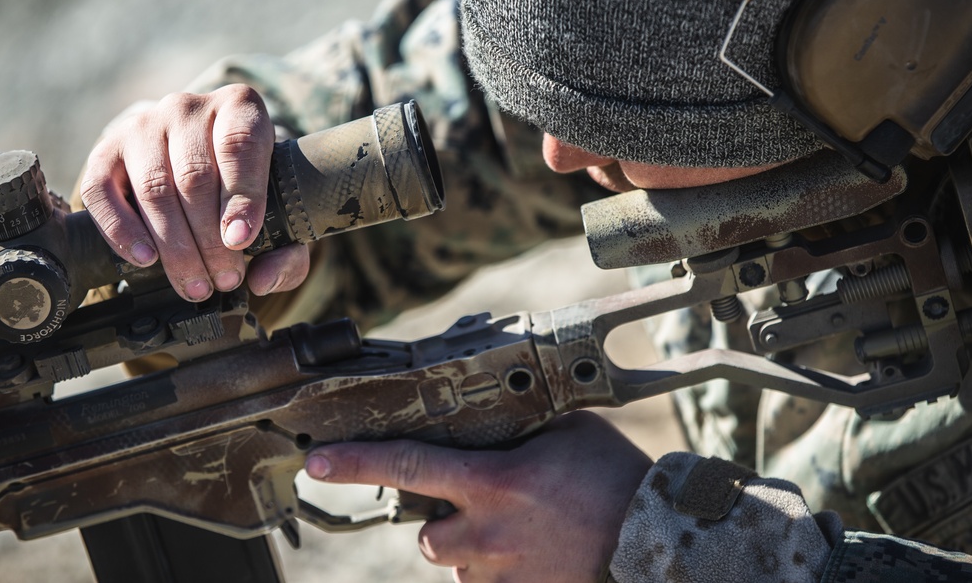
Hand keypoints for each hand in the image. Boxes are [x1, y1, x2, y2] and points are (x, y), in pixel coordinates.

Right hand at [80, 84, 308, 300]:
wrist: (200, 163)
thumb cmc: (245, 191)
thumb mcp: (281, 210)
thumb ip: (288, 250)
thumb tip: (262, 279)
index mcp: (239, 107)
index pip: (239, 144)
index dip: (241, 196)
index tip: (241, 241)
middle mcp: (187, 108)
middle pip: (194, 175)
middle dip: (210, 238)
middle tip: (224, 278)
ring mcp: (142, 126)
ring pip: (153, 189)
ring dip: (174, 247)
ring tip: (195, 284)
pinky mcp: (106, 152)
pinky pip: (101, 192)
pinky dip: (122, 231)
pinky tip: (146, 259)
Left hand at [306, 411, 651, 581]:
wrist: (654, 539)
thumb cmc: (613, 478)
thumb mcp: (564, 430)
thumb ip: (517, 422)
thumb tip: (488, 406)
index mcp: (493, 481)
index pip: (407, 463)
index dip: (354, 462)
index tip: (317, 461)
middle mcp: (486, 532)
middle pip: (426, 531)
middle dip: (443, 521)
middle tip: (486, 508)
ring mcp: (499, 574)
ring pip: (456, 563)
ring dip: (474, 549)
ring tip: (522, 535)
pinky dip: (497, 572)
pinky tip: (530, 556)